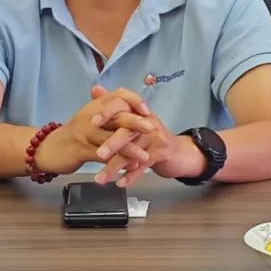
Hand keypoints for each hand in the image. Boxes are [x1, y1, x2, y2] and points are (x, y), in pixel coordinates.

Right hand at [34, 87, 152, 177]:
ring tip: (145, 156)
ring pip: (112, 139)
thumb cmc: (73, 134)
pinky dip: (117, 162)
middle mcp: (91, 116)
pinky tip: (129, 168)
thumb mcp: (90, 117)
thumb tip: (131, 107)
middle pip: (117, 115)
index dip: (134, 100)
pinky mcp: (81, 150)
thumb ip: (109, 111)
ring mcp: (85, 133)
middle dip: (136, 122)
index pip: (119, 95)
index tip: (147, 109)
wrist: (47, 149)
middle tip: (153, 129)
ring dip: (130, 148)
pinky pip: (103, 156)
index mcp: (95, 106)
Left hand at [91, 90, 205, 187]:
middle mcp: (148, 121)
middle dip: (111, 144)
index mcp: (138, 112)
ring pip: (133, 153)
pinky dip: (132, 176)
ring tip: (101, 177)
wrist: (178, 153)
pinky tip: (120, 183)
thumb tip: (95, 87)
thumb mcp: (132, 122)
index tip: (92, 123)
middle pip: (127, 132)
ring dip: (116, 167)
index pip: (122, 108)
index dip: (108, 113)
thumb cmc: (150, 138)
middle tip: (97, 154)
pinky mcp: (163, 152)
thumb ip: (113, 107)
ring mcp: (157, 136)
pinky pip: (144, 165)